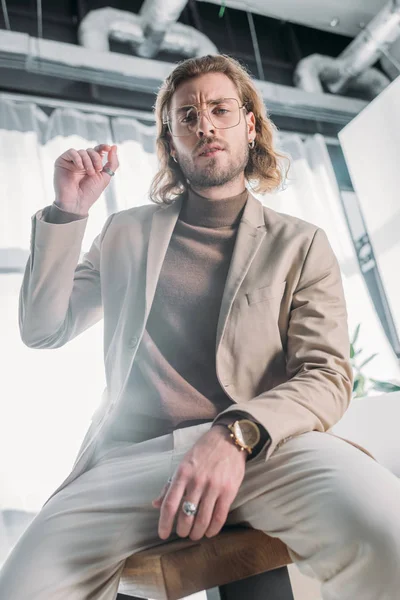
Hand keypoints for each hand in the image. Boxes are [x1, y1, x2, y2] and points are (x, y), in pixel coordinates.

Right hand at [53, 144, 118, 214]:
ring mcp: (71, 162)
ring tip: (89, 173)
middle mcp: (82, 162)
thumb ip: (112, 163)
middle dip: (96, 158)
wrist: (76, 202)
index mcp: (92, 165)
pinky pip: (71, 152)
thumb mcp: (105, 177)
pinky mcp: (62, 162)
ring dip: (88, 161)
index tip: (108, 148)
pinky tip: (80, 167)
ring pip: (82, 151)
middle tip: (97, 170)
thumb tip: (114, 147)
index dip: (103, 147)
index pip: (97, 151)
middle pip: (91, 150)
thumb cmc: (90, 193)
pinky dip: (78, 158)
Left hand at [152, 426, 246, 540]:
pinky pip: (220, 516)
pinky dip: (213, 529)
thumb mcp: (183, 463)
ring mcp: (214, 486)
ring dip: (197, 532)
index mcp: (182, 473)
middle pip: (186, 515)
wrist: (229, 440)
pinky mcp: (229, 491)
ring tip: (195, 535)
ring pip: (203, 519)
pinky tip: (209, 532)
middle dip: (182, 530)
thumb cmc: (203, 452)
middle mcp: (197, 481)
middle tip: (182, 534)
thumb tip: (155, 504)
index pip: (170, 503)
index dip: (164, 522)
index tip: (162, 534)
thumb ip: (170, 485)